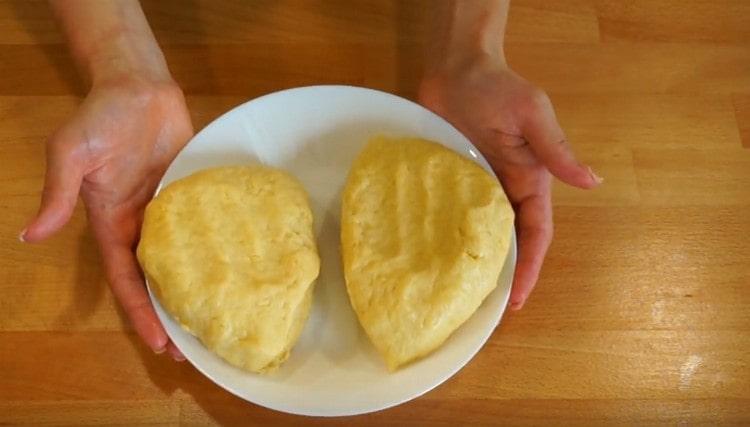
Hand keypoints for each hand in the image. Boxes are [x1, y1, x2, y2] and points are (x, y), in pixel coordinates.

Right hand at [21, 77, 193, 358]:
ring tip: (218, 320)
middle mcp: (142, 225)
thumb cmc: (101, 116)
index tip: (159, 344)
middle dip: (170, 315)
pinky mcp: (194, 195)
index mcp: (111, 224)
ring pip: (184, 260)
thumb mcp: (70, 154)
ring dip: (195, 290)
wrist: (138, 86)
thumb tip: (30, 235)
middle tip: (192, 350)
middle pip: (156, 280)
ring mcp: (170, 212)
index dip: (141, 313)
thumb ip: (57, 194)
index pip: (127, 280)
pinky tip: (237, 270)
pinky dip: (217, 251)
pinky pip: (206, 228)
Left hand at [419, 55, 600, 309]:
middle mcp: (504, 189)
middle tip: (487, 310)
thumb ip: (556, 149)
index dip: (528, 266)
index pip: (535, 233)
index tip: (517, 298)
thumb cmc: (495, 87)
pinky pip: (451, 215)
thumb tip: (592, 182)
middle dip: (504, 274)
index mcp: (529, 180)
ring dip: (477, 261)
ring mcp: (475, 187)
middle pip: (509, 241)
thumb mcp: (532, 114)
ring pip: (481, 233)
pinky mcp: (449, 181)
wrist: (455, 68)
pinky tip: (436, 258)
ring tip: (463, 295)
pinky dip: (449, 238)